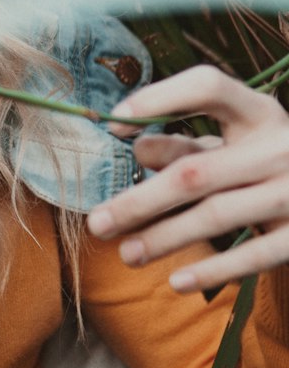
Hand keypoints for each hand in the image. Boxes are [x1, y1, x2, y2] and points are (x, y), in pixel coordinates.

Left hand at [86, 65, 288, 292]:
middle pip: (196, 172)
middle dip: (141, 201)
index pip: (207, 86)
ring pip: (217, 214)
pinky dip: (213, 269)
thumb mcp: (231, 145)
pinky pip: (254, 254)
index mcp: (258, 112)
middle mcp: (279, 145)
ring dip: (165, 237)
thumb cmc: (264, 162)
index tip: (114, 124)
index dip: (158, 99)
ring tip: (126, 254)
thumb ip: (184, 146)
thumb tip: (137, 148)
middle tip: (98, 223)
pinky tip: (176, 281)